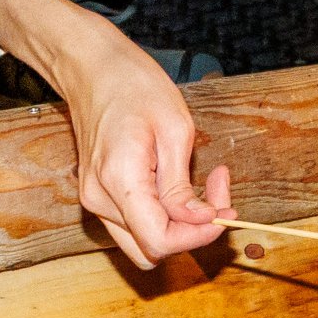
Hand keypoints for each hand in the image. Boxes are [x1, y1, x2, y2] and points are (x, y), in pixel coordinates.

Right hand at [0, 0, 226, 264]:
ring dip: (179, 225)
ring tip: (205, 187)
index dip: (198, 235)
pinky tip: (179, 186)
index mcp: (119, 180)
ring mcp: (95, 199)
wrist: (92, 68)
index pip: (159, 240)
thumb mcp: (173, 128)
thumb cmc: (134, 85)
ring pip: (143, 242)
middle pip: (150, 250)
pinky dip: (162, 216)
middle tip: (219, 198)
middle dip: (191, 233)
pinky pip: (134, 224)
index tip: (225, 211)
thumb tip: (200, 221)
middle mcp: (100, 199)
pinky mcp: (98, 195)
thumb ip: (180, 184)